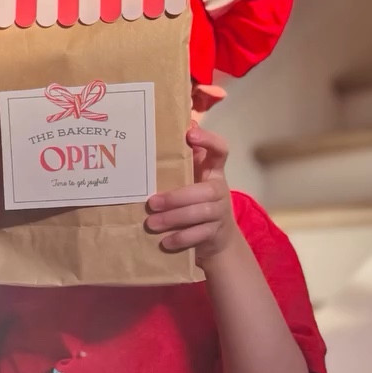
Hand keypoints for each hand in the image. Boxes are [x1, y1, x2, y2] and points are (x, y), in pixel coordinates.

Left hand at [146, 127, 237, 269]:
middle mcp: (220, 190)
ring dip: (174, 218)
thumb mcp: (191, 182)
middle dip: (177, 197)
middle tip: (152, 203)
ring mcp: (220, 212)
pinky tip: (165, 242)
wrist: (216, 240)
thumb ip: (182, 163)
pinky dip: (181, 238)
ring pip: (200, 213)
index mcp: (214, 172)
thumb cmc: (197, 204)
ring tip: (151, 223)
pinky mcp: (216, 233)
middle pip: (206, 191)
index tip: (190, 135)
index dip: (209, 141)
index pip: (220, 151)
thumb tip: (171, 130)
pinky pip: (200, 235)